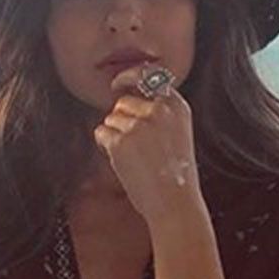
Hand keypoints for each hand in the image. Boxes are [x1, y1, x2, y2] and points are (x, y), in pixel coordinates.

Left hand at [93, 65, 201, 226]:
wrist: (175, 202)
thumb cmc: (175, 174)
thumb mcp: (178, 133)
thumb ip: (161, 114)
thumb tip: (128, 100)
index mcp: (177, 106)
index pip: (150, 77)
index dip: (129, 77)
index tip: (117, 83)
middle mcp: (159, 110)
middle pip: (123, 102)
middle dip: (121, 120)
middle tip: (133, 144)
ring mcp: (139, 125)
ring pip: (110, 118)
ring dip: (114, 135)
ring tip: (132, 156)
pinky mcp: (121, 141)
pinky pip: (101, 133)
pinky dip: (104, 146)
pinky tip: (121, 160)